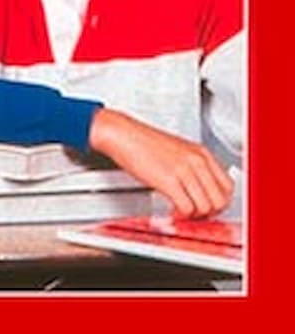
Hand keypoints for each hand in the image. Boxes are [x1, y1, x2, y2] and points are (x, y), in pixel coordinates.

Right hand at [89, 108, 233, 218]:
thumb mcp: (178, 149)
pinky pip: (187, 209)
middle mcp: (196, 160)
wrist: (123, 134)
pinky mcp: (169, 181)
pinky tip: (172, 210)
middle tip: (196, 213)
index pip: (228, 186)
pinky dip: (181, 215)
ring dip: (194, 216)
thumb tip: (204, 190)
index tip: (209, 206)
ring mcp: (184, 170)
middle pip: (220, 200)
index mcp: (201, 152)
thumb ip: (195, 167)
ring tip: (182, 211)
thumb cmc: (145, 141)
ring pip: (206, 208)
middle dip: (210, 212)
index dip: (220, 201)